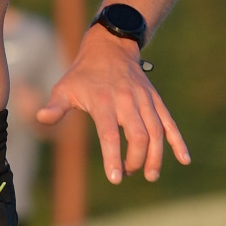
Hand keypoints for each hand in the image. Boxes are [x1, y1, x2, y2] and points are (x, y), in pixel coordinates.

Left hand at [37, 26, 189, 184]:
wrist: (111, 47)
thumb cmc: (83, 73)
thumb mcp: (65, 87)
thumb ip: (56, 106)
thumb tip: (41, 118)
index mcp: (104, 101)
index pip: (110, 133)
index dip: (113, 157)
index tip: (116, 178)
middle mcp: (127, 100)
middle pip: (139, 135)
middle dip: (135, 159)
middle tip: (127, 173)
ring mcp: (144, 100)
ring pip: (157, 131)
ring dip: (156, 155)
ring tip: (150, 175)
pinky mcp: (155, 100)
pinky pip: (169, 122)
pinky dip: (178, 140)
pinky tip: (184, 158)